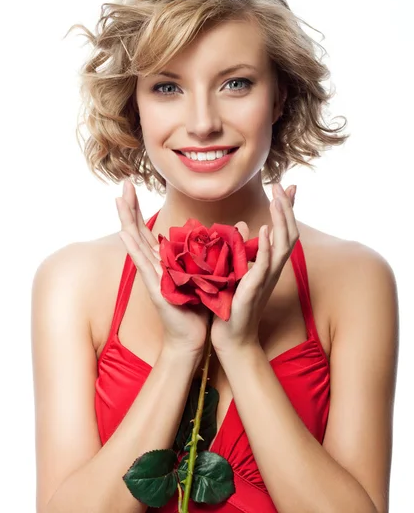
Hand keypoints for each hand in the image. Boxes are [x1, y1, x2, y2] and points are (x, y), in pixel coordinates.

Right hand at [116, 180, 209, 357]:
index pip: (149, 229)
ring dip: (127, 219)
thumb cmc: (201, 305)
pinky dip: (133, 247)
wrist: (195, 336)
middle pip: (137, 230)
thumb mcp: (212, 270)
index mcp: (164, 260)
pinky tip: (125, 232)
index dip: (141, 208)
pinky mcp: (155, 286)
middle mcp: (154, 264)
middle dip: (130, 206)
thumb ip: (220, 247)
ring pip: (135, 241)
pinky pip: (142, 263)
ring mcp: (152, 274)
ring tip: (118, 199)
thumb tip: (237, 226)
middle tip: (123, 183)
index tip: (134, 186)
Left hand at [210, 183, 298, 354]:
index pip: (284, 231)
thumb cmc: (232, 304)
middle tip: (283, 185)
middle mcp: (273, 269)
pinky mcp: (254, 288)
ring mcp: (266, 278)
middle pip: (289, 233)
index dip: (288, 209)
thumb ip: (241, 247)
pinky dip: (267, 246)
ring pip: (283, 245)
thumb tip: (241, 224)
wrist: (231, 336)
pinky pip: (265, 265)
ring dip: (282, 221)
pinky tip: (266, 229)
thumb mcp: (236, 269)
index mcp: (269, 263)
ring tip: (278, 199)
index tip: (287, 186)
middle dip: (287, 208)